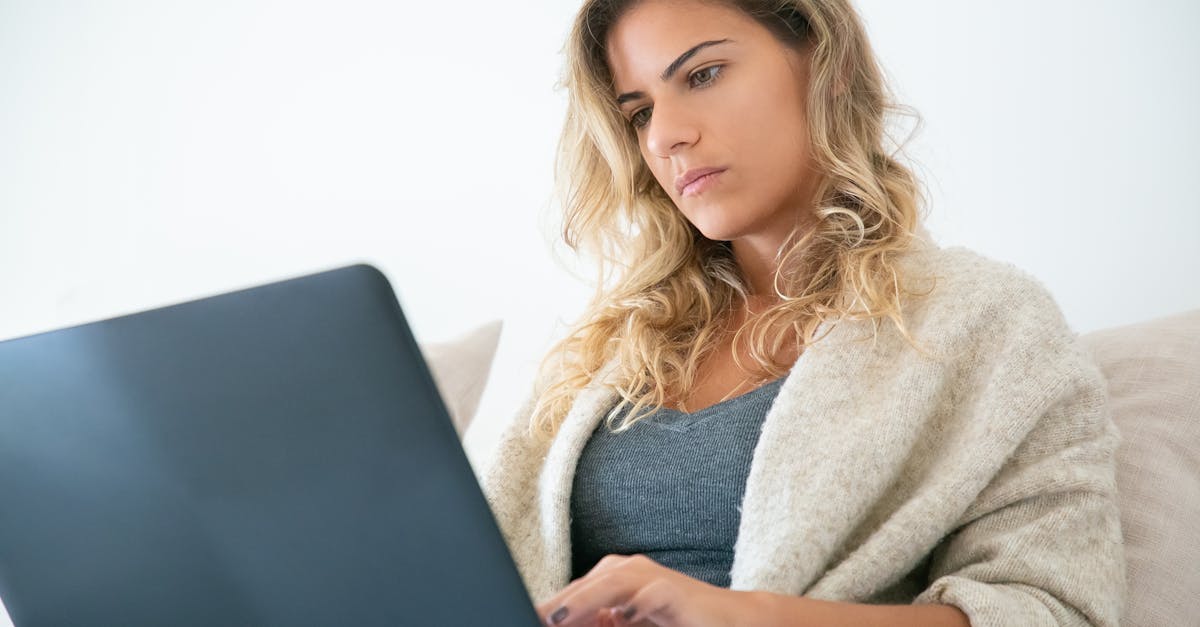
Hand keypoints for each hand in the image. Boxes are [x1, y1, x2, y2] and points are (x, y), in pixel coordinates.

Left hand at [534, 553, 763, 626]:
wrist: (730, 621)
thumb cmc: (675, 625)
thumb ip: (597, 626)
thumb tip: (554, 625)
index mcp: (608, 581)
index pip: (567, 597)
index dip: (545, 612)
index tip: (516, 618)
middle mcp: (625, 573)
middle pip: (581, 588)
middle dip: (554, 608)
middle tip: (529, 620)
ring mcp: (650, 577)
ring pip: (608, 583)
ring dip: (580, 601)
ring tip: (553, 618)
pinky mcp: (675, 590)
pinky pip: (650, 594)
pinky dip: (633, 604)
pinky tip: (620, 616)